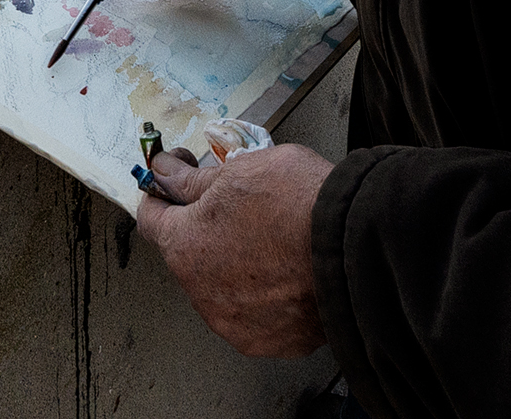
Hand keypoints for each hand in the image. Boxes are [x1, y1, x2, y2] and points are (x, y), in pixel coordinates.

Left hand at [137, 145, 333, 357]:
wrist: (359, 248)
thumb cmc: (300, 204)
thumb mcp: (239, 170)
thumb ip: (194, 180)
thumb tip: (167, 173)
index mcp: (184, 247)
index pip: (151, 218)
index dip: (163, 194)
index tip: (175, 181)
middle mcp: (202, 293)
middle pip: (191, 254)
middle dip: (207, 230)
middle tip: (241, 207)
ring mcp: (237, 323)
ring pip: (224, 287)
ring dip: (237, 266)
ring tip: (275, 241)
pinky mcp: (273, 341)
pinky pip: (259, 313)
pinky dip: (268, 295)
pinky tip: (290, 272)